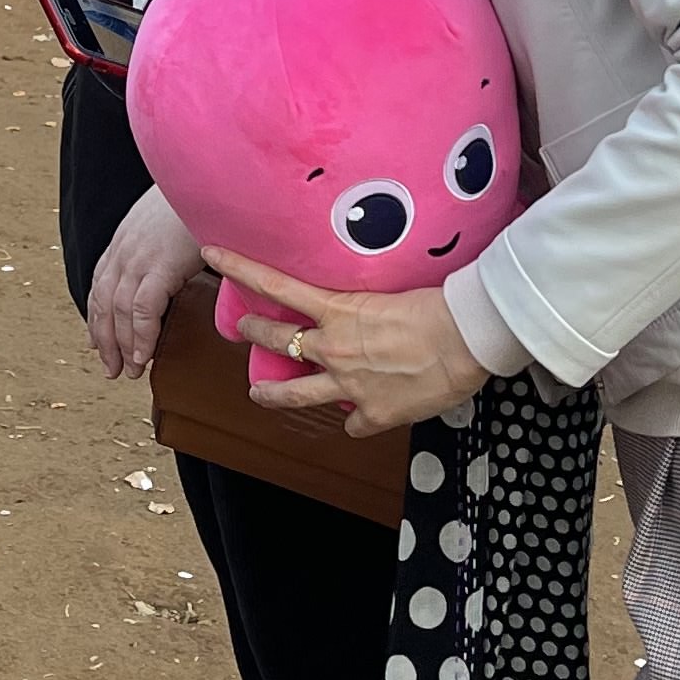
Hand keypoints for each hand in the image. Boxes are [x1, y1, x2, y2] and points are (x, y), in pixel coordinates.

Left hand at [87, 185, 204, 382]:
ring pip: (120, 311)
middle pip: (103, 301)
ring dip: (122, 346)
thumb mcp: (175, 218)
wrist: (217, 178)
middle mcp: (126, 247)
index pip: (101, 282)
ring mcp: (140, 256)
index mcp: (127, 236)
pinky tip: (144, 356)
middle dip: (104, 338)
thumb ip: (166, 243)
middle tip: (110, 367)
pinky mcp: (160, 265)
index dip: (96, 315)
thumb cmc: (205, 198)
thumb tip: (176, 265)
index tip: (95, 340)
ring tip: (129, 371)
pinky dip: (141, 336)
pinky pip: (143, 310)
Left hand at [206, 256, 490, 436]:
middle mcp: (334, 348)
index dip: (239, 269)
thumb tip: (361, 308)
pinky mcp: (374, 413)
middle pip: (279, 340)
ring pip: (296, 394)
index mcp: (337, 311)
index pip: (275, 284)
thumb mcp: (390, 294)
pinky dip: (356, 420)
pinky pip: (354, 423)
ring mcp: (349, 385)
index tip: (212, 255)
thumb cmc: (438, 304)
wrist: (466, 336)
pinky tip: (360, 418)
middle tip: (243, 329)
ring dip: (273, 394)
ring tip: (258, 394)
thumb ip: (363, 305)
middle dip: (256, 332)